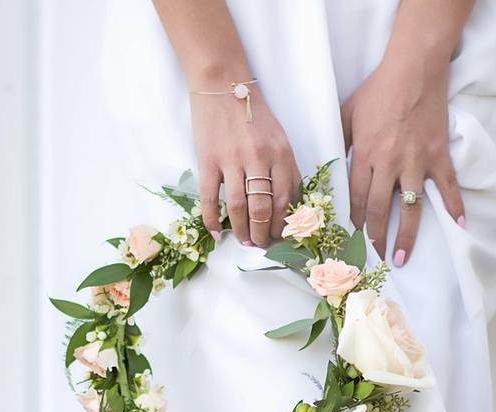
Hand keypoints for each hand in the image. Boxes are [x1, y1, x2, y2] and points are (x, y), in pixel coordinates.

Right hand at [191, 85, 300, 246]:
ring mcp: (232, 160)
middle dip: (263, 233)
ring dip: (241, 230)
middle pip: (263, 208)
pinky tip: (215, 231)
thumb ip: (286, 168)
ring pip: (239, 207)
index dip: (283, 224)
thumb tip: (288, 203)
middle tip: (260, 244)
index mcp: (281, 154)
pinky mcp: (208, 160)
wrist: (223, 83)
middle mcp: (259, 159)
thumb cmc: (254, 113)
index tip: (280, 236)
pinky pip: (209, 197)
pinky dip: (212, 218)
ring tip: (243, 241)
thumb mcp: (280, 138)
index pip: (286, 199)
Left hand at [342, 54, 465, 265]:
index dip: (355, 221)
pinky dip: (455, 206)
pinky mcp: (439, 155)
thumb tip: (329, 164)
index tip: (353, 238)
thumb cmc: (377, 90)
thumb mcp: (347, 114)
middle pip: (380, 209)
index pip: (357, 197)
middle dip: (376, 237)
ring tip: (402, 257)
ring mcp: (417, 161)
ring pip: (411, 207)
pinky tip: (459, 226)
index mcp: (366, 154)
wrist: (414, 69)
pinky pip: (448, 186)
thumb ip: (339, 141)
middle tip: (375, 257)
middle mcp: (390, 163)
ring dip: (407, 236)